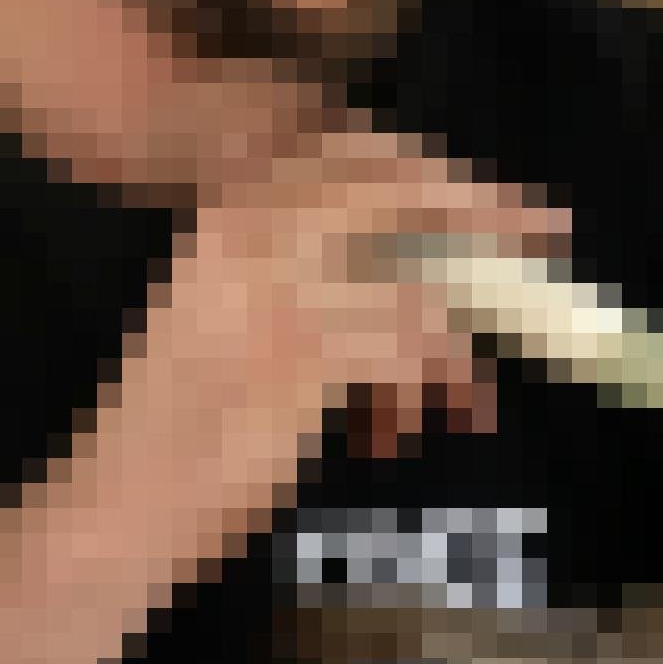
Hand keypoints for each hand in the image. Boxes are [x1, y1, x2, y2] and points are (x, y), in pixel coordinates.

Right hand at [117, 104, 570, 501]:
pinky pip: (403, 346)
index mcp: (225, 218)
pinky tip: (417, 424)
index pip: (348, 156)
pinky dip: (427, 384)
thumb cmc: (170, 434)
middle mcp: (248, 234)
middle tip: (549, 230)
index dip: (435, 169)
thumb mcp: (223, 326)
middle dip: (482, 210)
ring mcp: (275, 289)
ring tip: (475, 386)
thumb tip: (412, 283)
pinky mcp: (301, 355)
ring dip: (458, 337)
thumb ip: (303, 283)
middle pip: (396, 190)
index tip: (499, 192)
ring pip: (412, 281)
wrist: (113, 507)